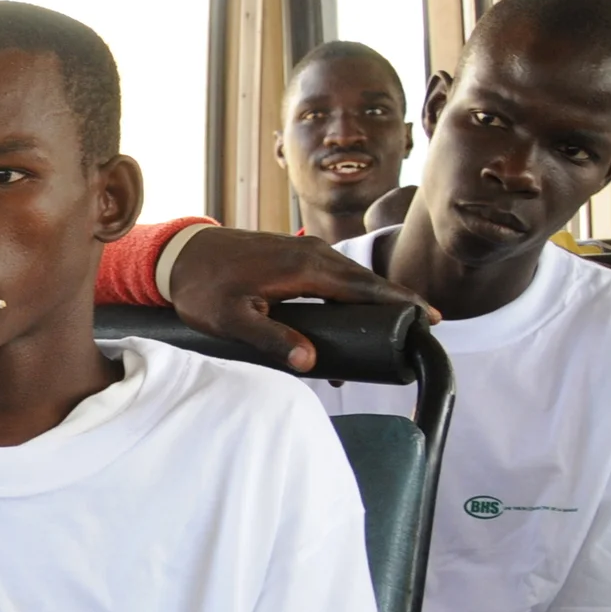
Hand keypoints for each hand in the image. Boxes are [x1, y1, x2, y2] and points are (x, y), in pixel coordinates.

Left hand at [167, 226, 434, 371]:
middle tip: (421, 330)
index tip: (430, 318)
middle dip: (395, 303)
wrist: (179, 254)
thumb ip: (271, 339)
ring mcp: (304, 249)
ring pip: (350, 277)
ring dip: (372, 299)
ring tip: (393, 329)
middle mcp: (312, 253)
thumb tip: (310, 362)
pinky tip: (351, 316)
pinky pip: (334, 274)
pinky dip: (350, 292)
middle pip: (366, 281)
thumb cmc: (202, 287)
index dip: (399, 303)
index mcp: (305, 267)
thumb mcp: (232, 319)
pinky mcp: (296, 253)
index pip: (364, 288)